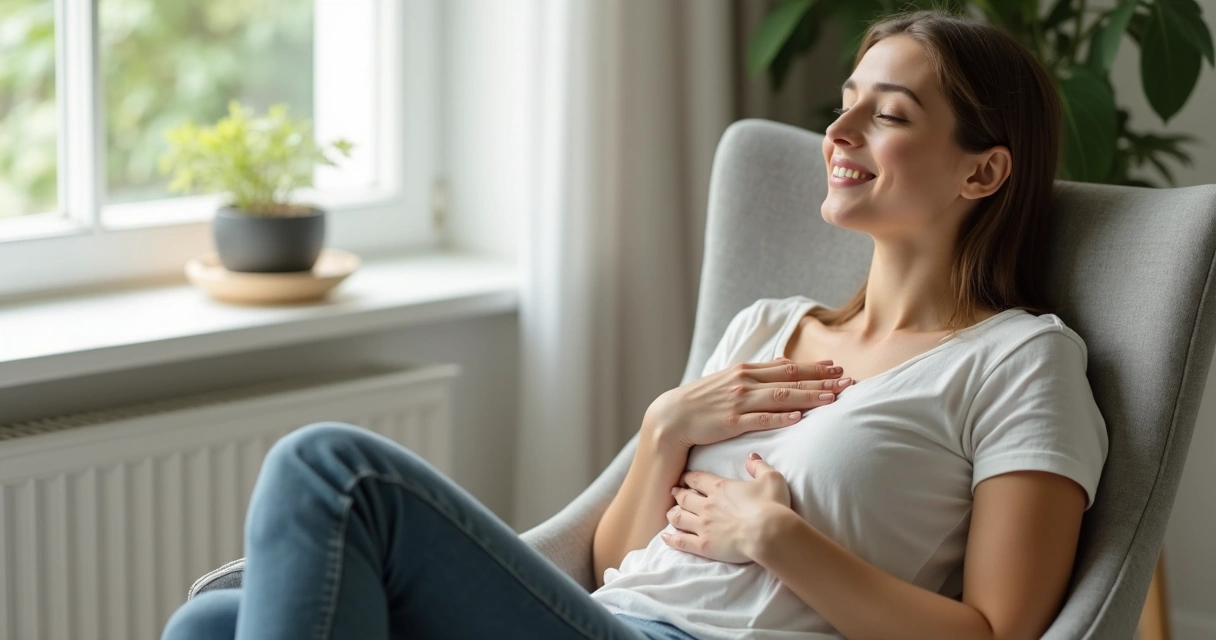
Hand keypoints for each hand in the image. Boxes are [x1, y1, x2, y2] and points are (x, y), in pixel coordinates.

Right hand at [646, 358, 851, 448]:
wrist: (671, 416)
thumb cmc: (702, 401)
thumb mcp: (729, 381)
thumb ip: (756, 375)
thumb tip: (783, 366)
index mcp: (746, 371)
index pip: (787, 367)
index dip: (814, 367)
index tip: (837, 367)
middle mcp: (745, 382)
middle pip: (790, 379)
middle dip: (821, 380)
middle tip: (848, 380)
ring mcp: (739, 401)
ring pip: (782, 397)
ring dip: (809, 396)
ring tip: (833, 397)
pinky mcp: (732, 421)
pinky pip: (762, 419)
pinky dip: (782, 417)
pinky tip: (800, 418)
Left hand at [661, 453, 792, 563]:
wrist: (769, 533)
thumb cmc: (771, 505)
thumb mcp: (771, 478)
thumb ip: (759, 466)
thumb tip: (752, 457)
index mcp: (719, 488)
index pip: (697, 479)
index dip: (689, 477)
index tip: (685, 478)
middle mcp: (706, 505)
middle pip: (684, 497)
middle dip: (677, 493)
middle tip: (673, 492)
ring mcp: (703, 526)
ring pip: (679, 517)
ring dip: (672, 513)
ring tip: (669, 513)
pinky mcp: (704, 545)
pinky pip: (681, 541)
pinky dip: (671, 539)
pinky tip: (665, 537)